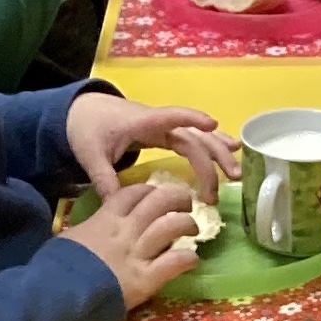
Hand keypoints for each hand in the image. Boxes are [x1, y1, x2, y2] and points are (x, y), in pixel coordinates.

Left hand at [66, 92, 237, 200]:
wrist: (84, 112)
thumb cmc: (88, 130)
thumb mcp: (91, 156)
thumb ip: (104, 179)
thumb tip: (116, 207)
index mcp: (142, 123)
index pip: (170, 117)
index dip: (191, 119)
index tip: (213, 124)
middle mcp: (159, 122)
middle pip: (193, 135)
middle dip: (214, 155)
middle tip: (230, 180)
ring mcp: (165, 126)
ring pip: (199, 137)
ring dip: (219, 153)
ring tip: (237, 174)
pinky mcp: (166, 132)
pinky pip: (194, 138)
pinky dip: (213, 144)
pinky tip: (233, 149)